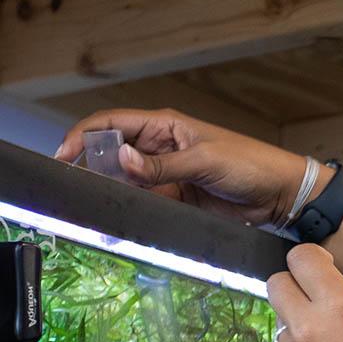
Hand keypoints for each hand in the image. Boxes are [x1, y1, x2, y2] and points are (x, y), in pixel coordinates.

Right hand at [54, 107, 321, 227]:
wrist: (280, 193)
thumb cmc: (250, 165)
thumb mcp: (205, 161)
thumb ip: (163, 165)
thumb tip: (121, 159)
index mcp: (165, 125)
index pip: (112, 123)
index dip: (83, 135)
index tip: (62, 155)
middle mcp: (161, 146)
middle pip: (113, 153)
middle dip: (91, 165)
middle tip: (71, 185)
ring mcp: (168, 174)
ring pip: (128, 180)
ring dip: (111, 189)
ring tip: (90, 204)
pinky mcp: (178, 198)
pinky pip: (147, 201)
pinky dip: (133, 208)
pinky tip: (119, 218)